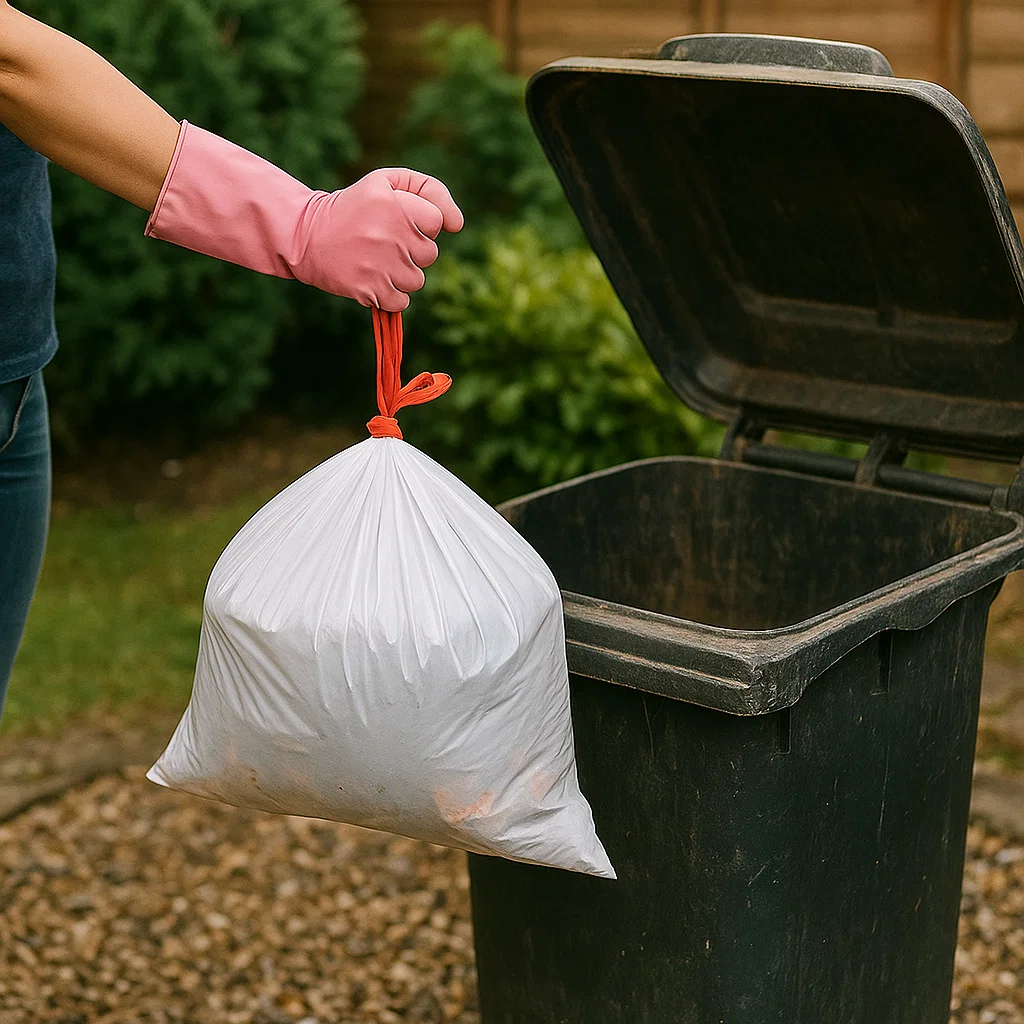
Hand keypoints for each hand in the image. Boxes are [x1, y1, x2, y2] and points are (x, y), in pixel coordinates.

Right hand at [146, 122, 463, 309]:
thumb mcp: (386, 183)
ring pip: (417, 280)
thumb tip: (457, 225)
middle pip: (430, 254)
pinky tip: (374, 278)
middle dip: (413, 249)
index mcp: (394, 203)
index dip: (422, 223)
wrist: (305, 235)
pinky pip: (401, 301)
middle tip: (385, 241)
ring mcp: (378, 264)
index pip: (437, 222)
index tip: (400, 220)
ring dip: (403, 274)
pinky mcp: (368, 290)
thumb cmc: (355, 207)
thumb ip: (429, 190)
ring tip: (378, 260)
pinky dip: (391, 295)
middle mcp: (388, 233)